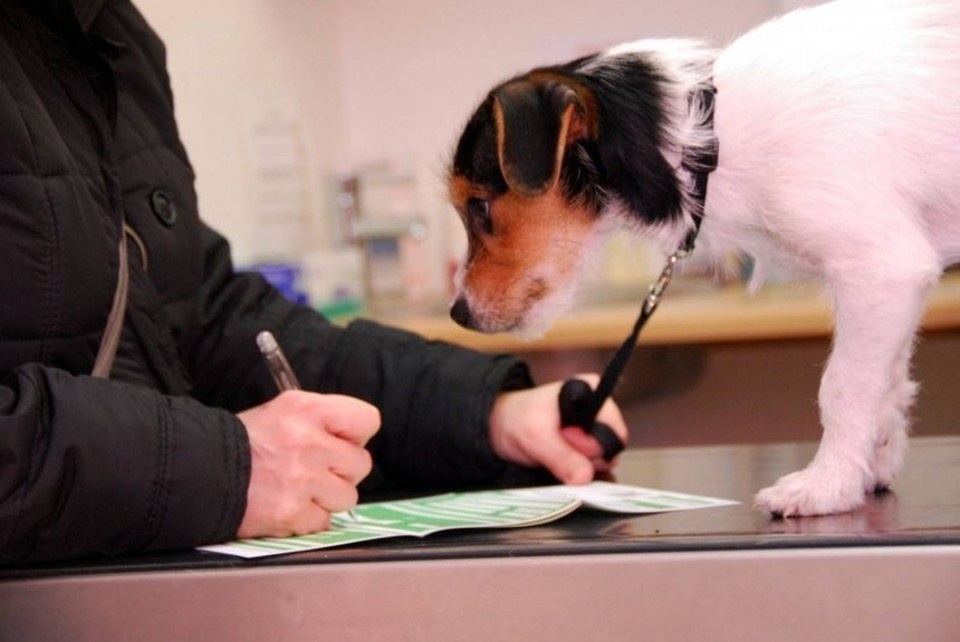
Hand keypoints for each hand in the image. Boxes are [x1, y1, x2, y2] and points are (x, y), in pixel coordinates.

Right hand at [236, 390, 379, 537]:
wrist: (201, 472)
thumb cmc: (246, 442)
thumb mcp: (285, 411)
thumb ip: (324, 421)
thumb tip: (357, 440)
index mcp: (307, 410)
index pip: (367, 420)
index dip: (356, 435)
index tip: (340, 442)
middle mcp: (308, 442)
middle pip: (361, 464)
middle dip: (341, 471)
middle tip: (315, 469)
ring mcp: (301, 480)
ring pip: (347, 497)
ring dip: (327, 497)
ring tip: (299, 488)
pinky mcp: (291, 512)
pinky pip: (323, 521)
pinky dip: (308, 519)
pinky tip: (288, 505)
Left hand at [488, 374, 627, 484]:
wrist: (499, 424)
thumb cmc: (516, 419)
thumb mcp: (537, 438)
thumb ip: (562, 457)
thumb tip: (584, 478)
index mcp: (593, 393)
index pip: (616, 432)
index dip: (594, 446)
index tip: (568, 441)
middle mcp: (599, 410)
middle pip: (610, 449)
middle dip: (584, 457)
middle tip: (557, 445)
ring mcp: (593, 429)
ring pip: (601, 461)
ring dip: (578, 465)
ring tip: (554, 450)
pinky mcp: (585, 444)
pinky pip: (591, 466)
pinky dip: (575, 469)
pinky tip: (557, 459)